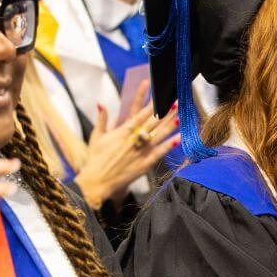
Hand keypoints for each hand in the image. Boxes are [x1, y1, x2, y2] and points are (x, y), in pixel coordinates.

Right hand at [75, 81, 178, 207]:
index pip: (140, 114)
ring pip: (158, 136)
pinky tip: (179, 138)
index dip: (151, 104)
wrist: (97, 181)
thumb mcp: (96, 137)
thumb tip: (101, 103)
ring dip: (170, 125)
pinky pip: (159, 153)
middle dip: (164, 111)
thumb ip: (102, 119)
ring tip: (180, 115)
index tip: (160, 94)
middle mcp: (133, 140)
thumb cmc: (95, 159)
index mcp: (122, 132)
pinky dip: (169, 146)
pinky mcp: (144, 164)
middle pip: (152, 122)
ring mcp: (140, 152)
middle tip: (176, 100)